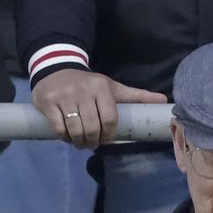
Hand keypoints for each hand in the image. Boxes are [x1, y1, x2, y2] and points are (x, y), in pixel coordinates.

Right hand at [33, 69, 168, 147]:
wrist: (56, 69)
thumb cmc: (88, 83)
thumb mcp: (111, 87)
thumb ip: (136, 96)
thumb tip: (164, 101)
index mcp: (101, 87)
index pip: (110, 119)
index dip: (109, 135)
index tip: (106, 139)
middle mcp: (83, 91)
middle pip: (92, 127)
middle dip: (93, 141)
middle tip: (92, 144)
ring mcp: (64, 96)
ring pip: (74, 129)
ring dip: (79, 142)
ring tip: (80, 143)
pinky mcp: (48, 102)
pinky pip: (58, 127)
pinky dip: (64, 137)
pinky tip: (67, 137)